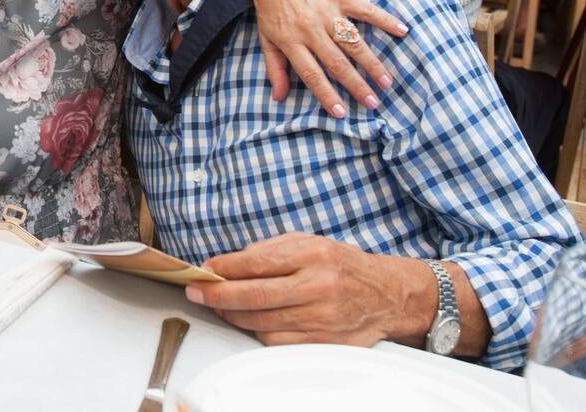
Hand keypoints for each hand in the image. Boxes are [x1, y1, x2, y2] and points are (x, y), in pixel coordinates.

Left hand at [184, 233, 426, 347]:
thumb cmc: (341, 265)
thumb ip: (270, 250)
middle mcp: (319, 286)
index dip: (225, 268)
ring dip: (233, 316)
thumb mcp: (309, 242)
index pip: (257, 262)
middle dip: (218, 296)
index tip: (204, 270)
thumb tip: (228, 264)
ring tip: (220, 307)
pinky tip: (249, 321)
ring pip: (262, 322)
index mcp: (313, 254)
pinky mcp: (325, 342)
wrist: (388, 295)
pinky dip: (257, 332)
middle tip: (197, 293)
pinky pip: (278, 342)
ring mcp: (323, 317)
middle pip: (256, 295)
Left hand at [252, 0, 407, 117]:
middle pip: (337, 62)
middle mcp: (310, 27)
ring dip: (371, 62)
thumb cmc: (270, 3)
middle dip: (356, 85)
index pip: (311, 73)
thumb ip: (274, 66)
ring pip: (353, 41)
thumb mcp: (265, 35)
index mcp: (291, 40)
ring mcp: (327, 10)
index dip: (326, 94)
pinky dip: (385, 20)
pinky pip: (366, 10)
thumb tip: (279, 98)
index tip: (342, 112)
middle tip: (373, 103)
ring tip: (387, 81)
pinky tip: (403, 31)